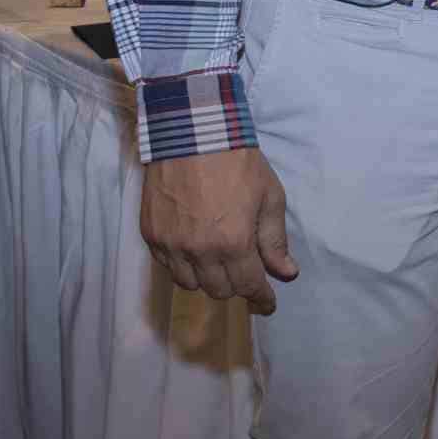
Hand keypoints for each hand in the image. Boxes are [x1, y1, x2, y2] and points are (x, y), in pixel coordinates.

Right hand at [141, 150, 298, 314]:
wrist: (193, 133)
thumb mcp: (270, 198)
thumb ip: (275, 241)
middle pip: (219, 291)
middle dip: (237, 287)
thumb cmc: (239, 163)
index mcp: (233, 243)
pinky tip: (195, 252)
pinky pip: (168, 267)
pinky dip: (183, 267)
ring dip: (208, 280)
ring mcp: (171, 245)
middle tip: (246, 274)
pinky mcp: (151, 235)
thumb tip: (286, 274)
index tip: (268, 304)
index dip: (261, 299)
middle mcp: (199, 251)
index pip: (248, 286)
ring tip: (220, 263)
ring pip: (190, 284)